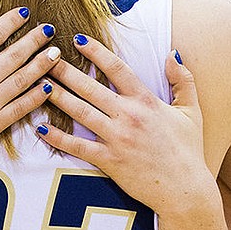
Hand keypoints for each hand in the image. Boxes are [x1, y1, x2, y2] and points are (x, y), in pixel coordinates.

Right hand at [0, 8, 60, 177]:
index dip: (11, 21)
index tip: (25, 12)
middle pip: (15, 55)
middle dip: (35, 40)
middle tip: (49, 29)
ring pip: (24, 80)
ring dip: (42, 65)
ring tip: (56, 53)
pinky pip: (21, 109)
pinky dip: (37, 97)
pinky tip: (48, 87)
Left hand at [38, 36, 214, 215]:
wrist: (185, 189)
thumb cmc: (188, 150)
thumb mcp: (191, 111)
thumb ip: (183, 79)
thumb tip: (172, 53)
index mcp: (146, 101)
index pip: (117, 69)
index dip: (97, 52)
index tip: (78, 40)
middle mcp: (128, 116)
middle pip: (90, 87)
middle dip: (66, 70)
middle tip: (46, 58)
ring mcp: (116, 138)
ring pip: (80, 112)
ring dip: (57, 96)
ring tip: (39, 83)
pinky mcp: (108, 160)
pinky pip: (77, 146)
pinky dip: (58, 138)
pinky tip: (40, 128)